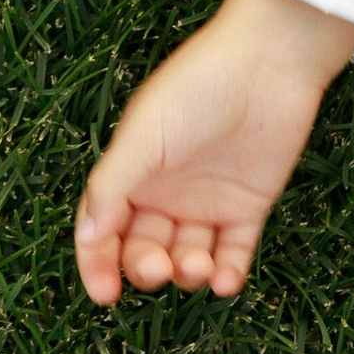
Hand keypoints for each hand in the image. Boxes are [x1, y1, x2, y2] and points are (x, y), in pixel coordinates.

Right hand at [73, 0, 353, 306]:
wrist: (268, 60)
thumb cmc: (197, 86)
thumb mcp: (142, 134)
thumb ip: (111, 186)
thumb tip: (86, 238)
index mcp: (133, 172)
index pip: (104, 230)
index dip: (98, 264)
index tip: (105, 294)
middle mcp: (167, 192)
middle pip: (144, 249)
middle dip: (146, 267)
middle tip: (159, 268)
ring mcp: (208, 201)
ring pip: (187, 258)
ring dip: (187, 273)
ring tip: (197, 266)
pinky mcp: (249, 206)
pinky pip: (234, 253)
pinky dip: (228, 275)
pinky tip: (225, 282)